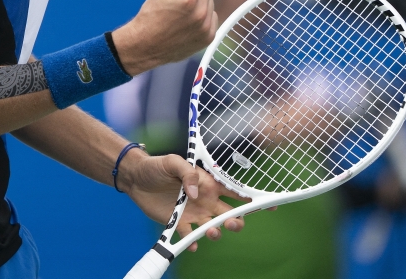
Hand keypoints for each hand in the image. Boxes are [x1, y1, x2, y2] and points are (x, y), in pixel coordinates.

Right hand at [112, 0, 217, 75]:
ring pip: (210, 2)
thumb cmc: (151, 16)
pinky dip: (203, 18)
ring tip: (182, 15)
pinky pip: (213, 17)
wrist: (146, 46)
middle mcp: (200, 13)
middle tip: (177, 4)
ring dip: (199, 4)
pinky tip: (188, 24)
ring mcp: (205, 27)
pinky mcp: (208, 37)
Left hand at [118, 150, 249, 251]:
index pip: (236, 192)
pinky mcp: (179, 223)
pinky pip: (190, 237)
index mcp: (209, 184)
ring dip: (216, 232)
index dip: (253, 199)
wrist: (135, 178)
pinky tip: (191, 243)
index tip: (269, 205)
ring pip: (214, 227)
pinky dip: (193, 242)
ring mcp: (194, 213)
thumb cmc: (156, 166)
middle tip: (230, 223)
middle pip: (230, 214)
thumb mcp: (172, 161)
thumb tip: (196, 193)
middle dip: (236, 221)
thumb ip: (187, 173)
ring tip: (209, 232)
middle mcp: (205, 200)